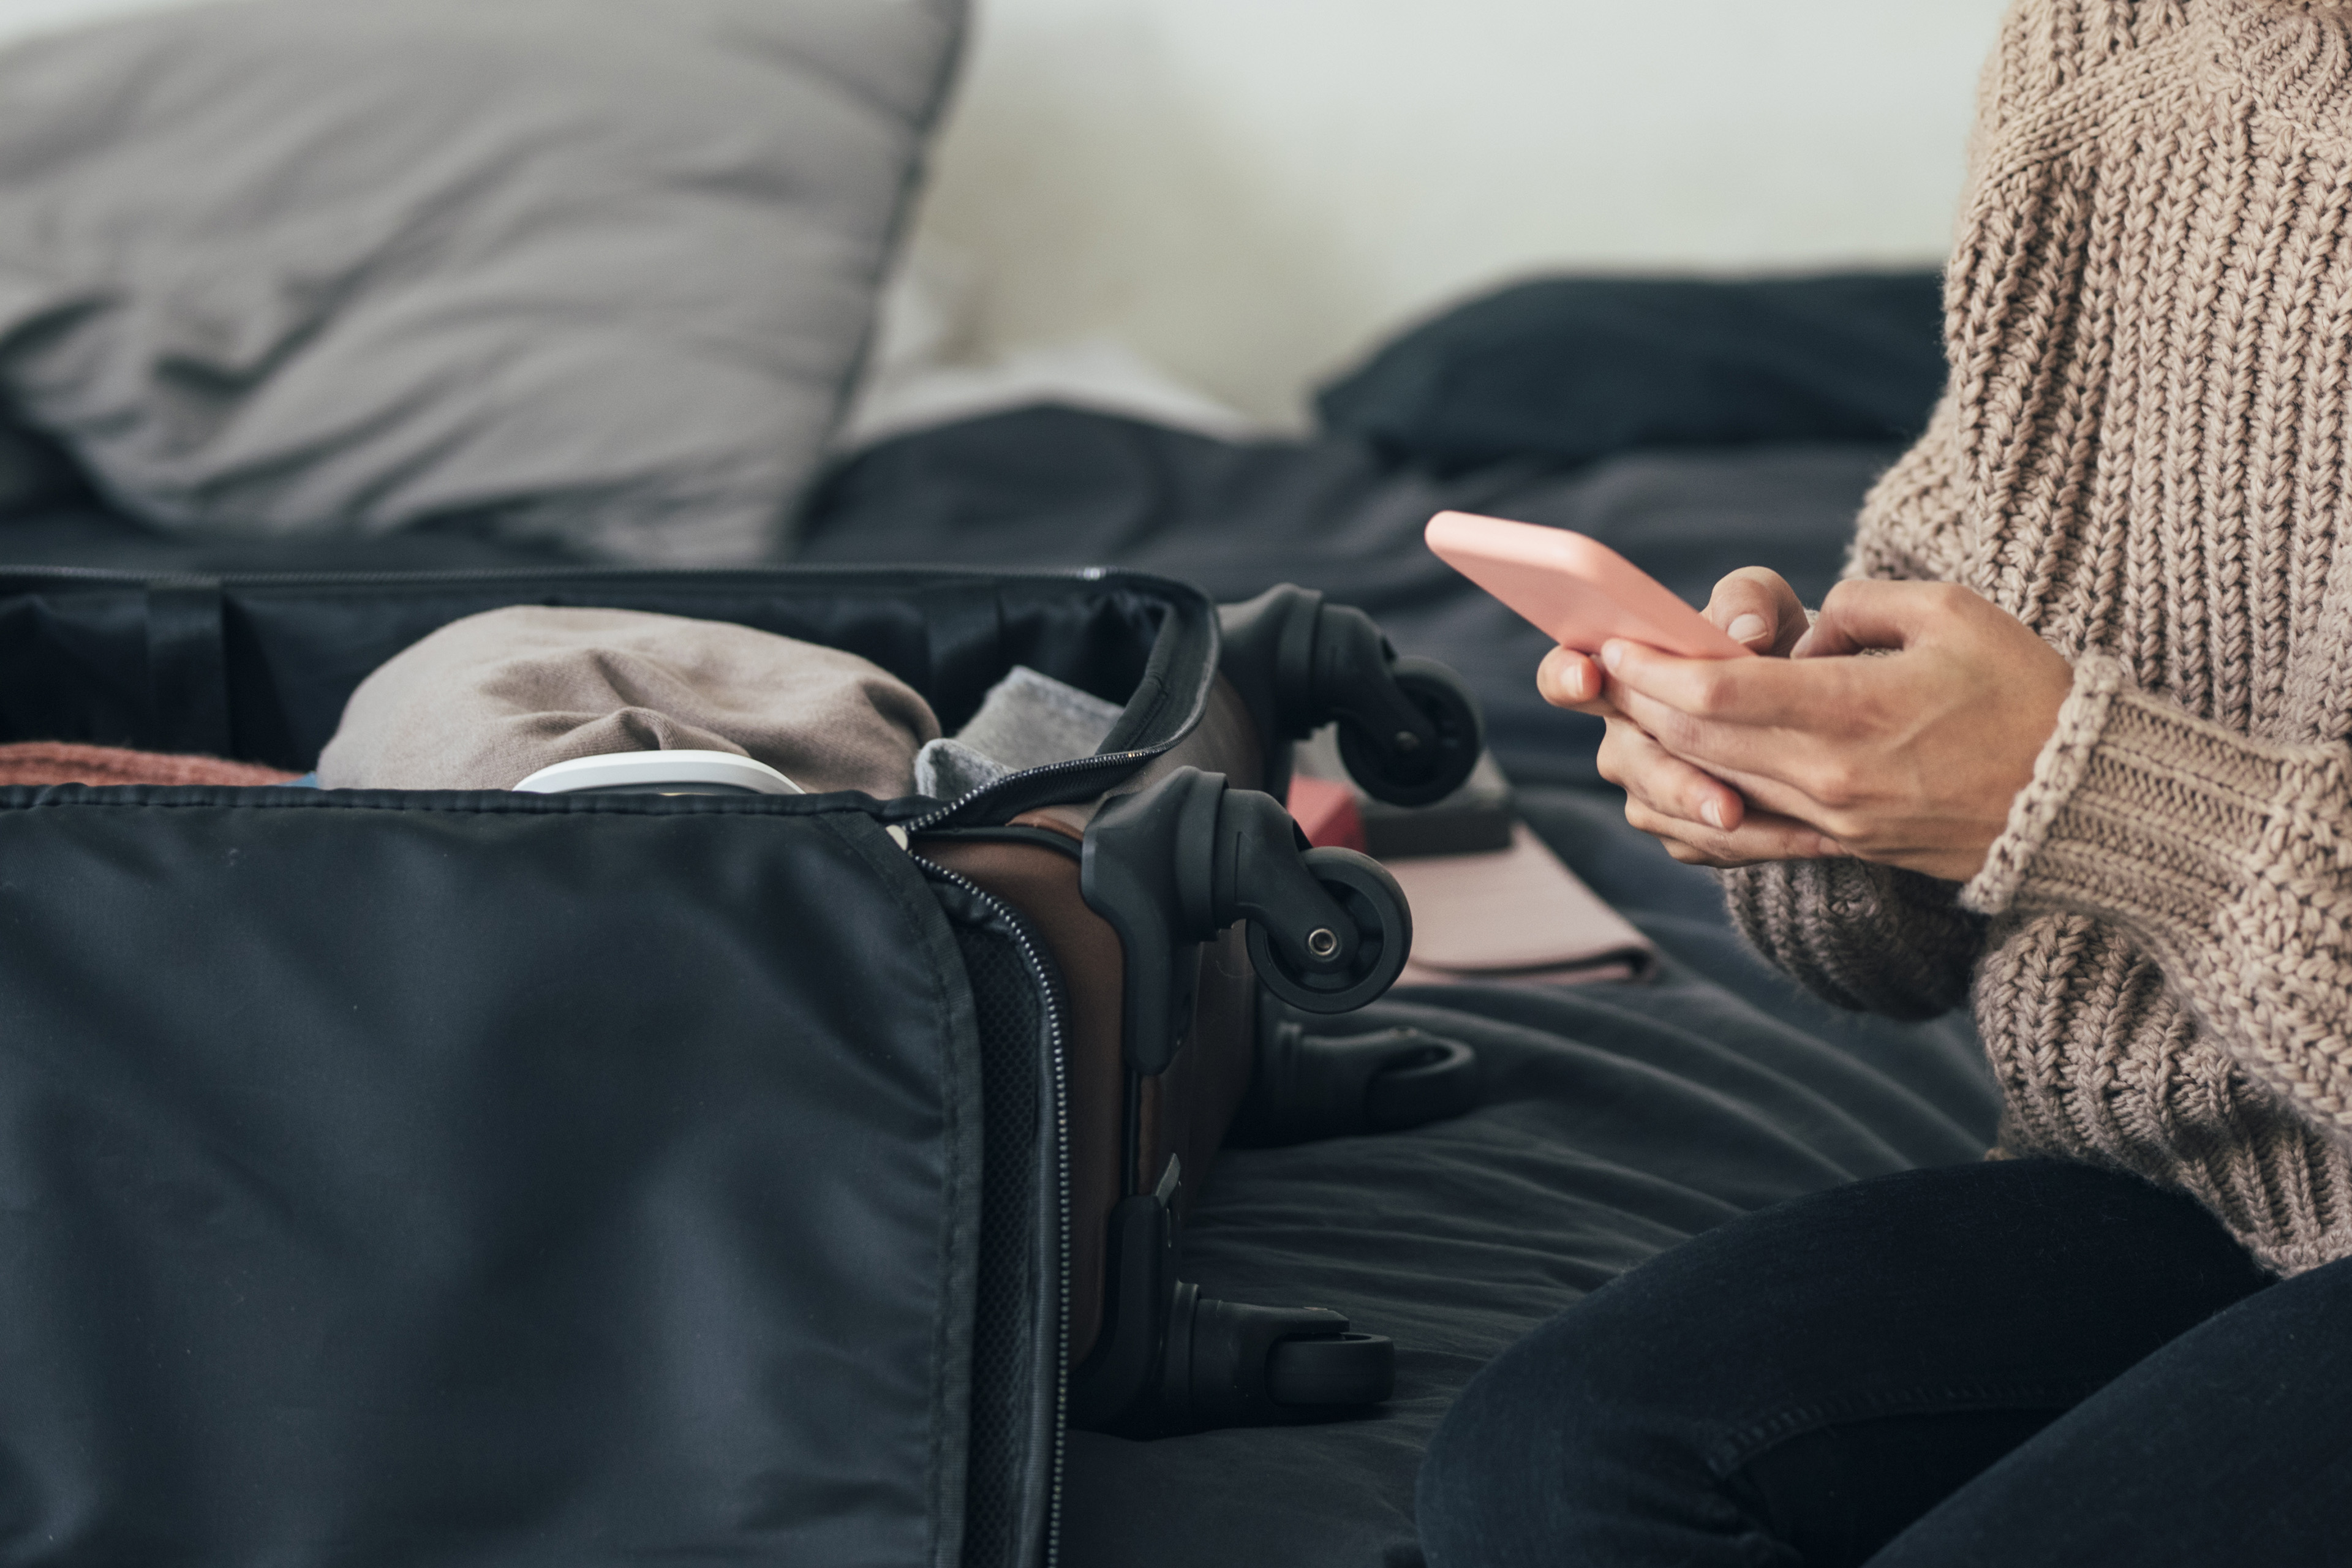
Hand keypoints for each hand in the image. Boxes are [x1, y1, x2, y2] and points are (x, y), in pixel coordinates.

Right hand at [1540, 568, 1836, 866]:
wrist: (1807, 704)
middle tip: (1718, 799)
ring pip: (1661, 811)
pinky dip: (1748, 842)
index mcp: (1619, 673)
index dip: (1566, 676)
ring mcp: (1647, 787)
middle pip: (1625, 762)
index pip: (1564, 674)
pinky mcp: (1680, 830)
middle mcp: (1622, 734)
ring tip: (1747, 816)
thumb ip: (1748, 600)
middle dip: (1673, 782)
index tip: (1591, 677)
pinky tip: (1797, 833)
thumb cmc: (1766, 639)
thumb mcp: (1762, 604)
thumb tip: (1746, 633)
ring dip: (1708, 820)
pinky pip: (1700, 844)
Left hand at [1597, 580, 2073, 882]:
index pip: (1716, 695)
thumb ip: (1862, 605)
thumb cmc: (2028, 694)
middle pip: (1694, 743)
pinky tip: (1669, 783)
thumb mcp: (1952, 614)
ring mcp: (1833, 822)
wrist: (2085, 802)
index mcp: (1855, 712)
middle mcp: (1831, 777)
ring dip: (1654, 754)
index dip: (1653, 668)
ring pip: (1710, 788)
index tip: (1618, 641)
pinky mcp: (1842, 848)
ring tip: (1625, 716)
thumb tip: (1805, 630)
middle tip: (1601, 670)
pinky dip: (1695, 808)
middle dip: (1636, 704)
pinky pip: (1744, 838)